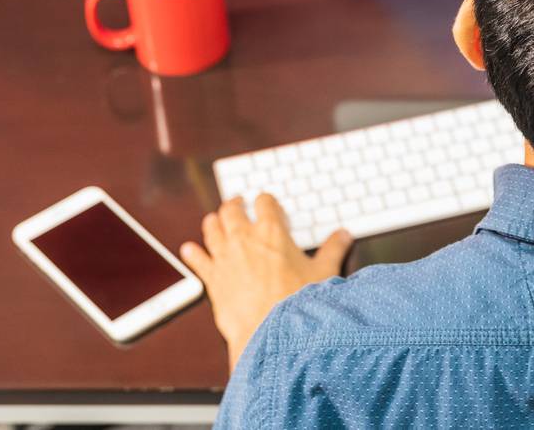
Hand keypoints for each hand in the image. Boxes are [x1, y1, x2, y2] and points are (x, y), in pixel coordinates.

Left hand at [180, 194, 351, 369]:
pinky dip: (193, 253)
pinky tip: (189, 249)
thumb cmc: (296, 302)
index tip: (266, 202)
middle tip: (236, 204)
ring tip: (214, 220)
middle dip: (233, 205)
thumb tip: (344, 235)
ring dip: (213, 222)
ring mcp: (225, 258)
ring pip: (212, 230)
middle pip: (231, 211)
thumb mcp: (323, 272)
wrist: (269, 331)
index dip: (265, 201)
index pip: (264, 203)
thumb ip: (334, 249)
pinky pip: (198, 260)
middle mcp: (244, 239)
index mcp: (272, 232)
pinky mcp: (212, 279)